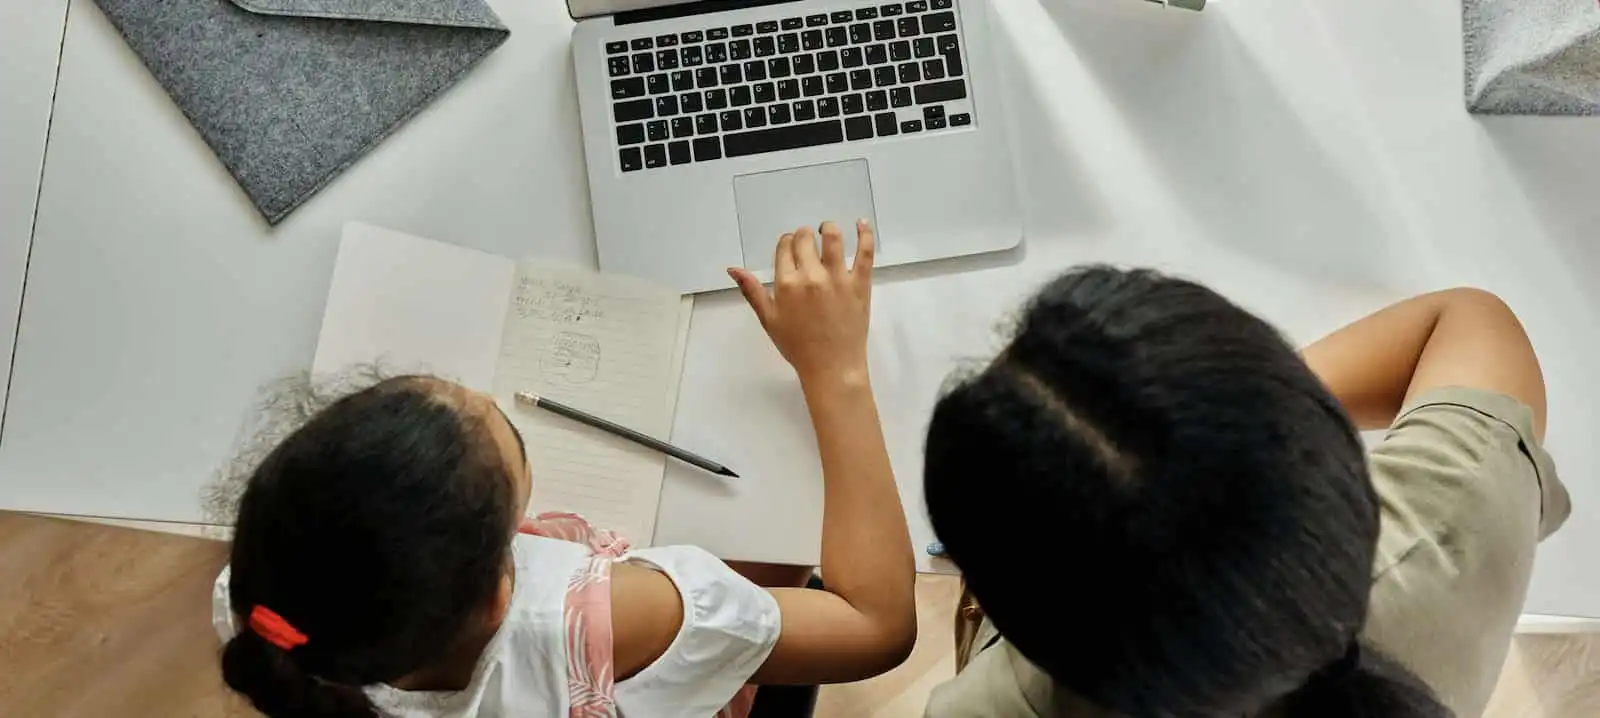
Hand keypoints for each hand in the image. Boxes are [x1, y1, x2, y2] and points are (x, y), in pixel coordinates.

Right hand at [729, 220, 875, 387]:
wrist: (832, 367)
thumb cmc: (798, 347)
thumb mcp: (769, 320)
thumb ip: (752, 291)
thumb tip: (733, 269)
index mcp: (786, 283)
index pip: (784, 247)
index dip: (786, 243)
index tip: (790, 248)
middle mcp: (811, 276)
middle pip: (805, 238)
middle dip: (804, 236)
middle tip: (808, 243)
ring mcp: (837, 278)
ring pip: (833, 238)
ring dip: (828, 229)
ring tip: (828, 230)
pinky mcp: (860, 284)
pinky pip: (864, 253)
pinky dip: (865, 234)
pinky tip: (861, 223)